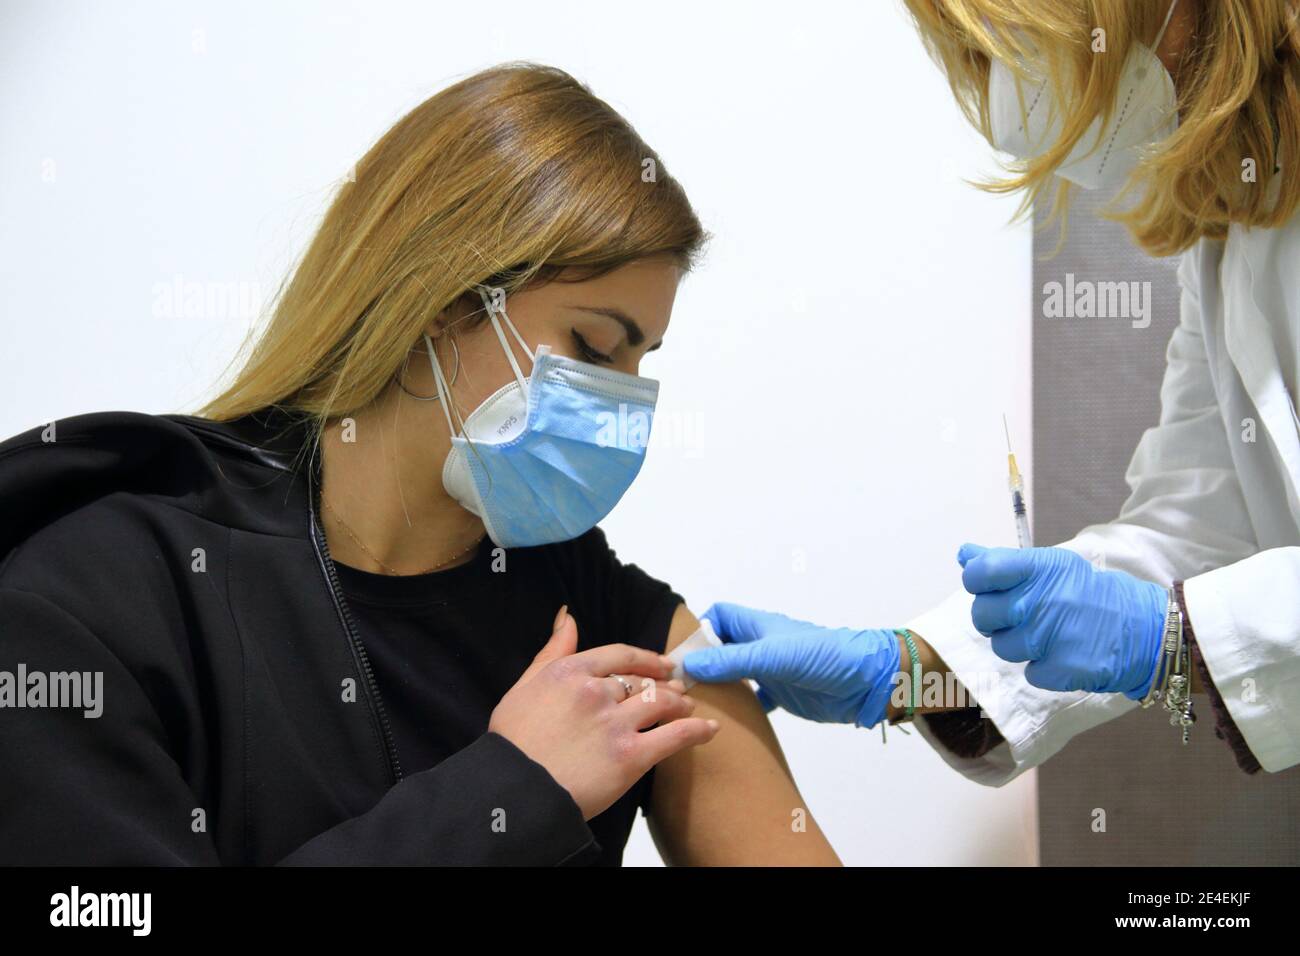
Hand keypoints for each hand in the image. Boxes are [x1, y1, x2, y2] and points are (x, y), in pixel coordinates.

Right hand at [489, 606, 718, 820]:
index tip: (662, 664)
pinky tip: (710, 729)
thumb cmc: (513, 743)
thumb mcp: (523, 687)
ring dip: (681, 704)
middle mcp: (597, 691)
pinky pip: (674, 737)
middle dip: (664, 685)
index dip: (646, 658)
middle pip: (643, 681)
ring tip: (690, 707)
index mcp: (571, 671)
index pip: (620, 655)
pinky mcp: (631, 756)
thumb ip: (552, 651)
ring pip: (662, 703)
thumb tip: (569, 617)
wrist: (514, 792)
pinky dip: (697, 731)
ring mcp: (616, 723)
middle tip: (678, 690)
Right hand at [682, 602, 899, 727]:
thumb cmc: (826, 657)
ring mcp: (771, 670)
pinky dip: (742, 708)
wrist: (870, 681)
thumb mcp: (773, 656)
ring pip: (735, 674)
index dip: (699, 630)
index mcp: (757, 626)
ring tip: (696, 703)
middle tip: (680, 685)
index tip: (682, 656)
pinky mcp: (783, 694)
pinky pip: (755, 699)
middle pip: (722, 647)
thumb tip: (688, 665)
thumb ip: (731, 660)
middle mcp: (761, 645)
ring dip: (718, 685)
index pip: (718, 617)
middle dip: (702, 661)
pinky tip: (729, 721)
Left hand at [958, 543, 1166, 697]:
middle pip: (983, 615)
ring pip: (1002, 648)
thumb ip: (1003, 562)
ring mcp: (1052, 635)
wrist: (1144, 628)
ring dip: (1019, 646)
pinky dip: (1043, 669)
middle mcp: (1043, 598)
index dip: (976, 582)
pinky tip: (1064, 655)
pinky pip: (1029, 673)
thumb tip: (964, 554)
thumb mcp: (1051, 567)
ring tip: (1047, 636)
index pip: (981, 572)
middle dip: (996, 620)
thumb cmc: (1087, 594)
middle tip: (1022, 616)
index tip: (989, 588)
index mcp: (1040, 568)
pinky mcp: (1062, 668)